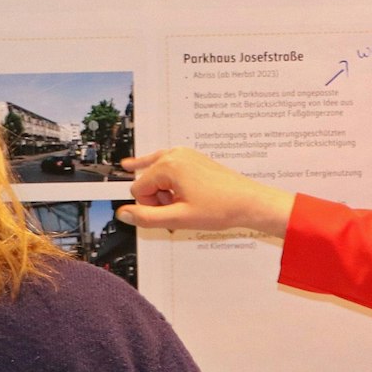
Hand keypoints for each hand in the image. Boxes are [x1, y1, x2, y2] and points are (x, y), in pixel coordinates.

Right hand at [115, 148, 295, 236]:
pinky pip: (166, 165)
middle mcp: (174, 154)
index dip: (150, 207)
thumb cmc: (220, 208)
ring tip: (184, 202)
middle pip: (146, 180)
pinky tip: (132, 165)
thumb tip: (122, 214)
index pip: (137, 190)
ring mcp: (184, 154)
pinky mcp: (191, 158)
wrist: (248, 202)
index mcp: (168, 166)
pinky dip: (161, 175)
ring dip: (165, 191)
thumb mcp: (179, 218)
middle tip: (180, 209)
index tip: (170, 213)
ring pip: (156, 174)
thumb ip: (146, 218)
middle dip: (158, 198)